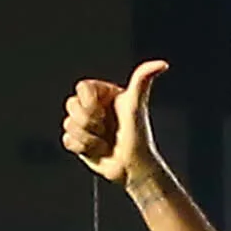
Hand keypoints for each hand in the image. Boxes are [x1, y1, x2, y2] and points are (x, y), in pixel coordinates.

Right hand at [62, 60, 168, 183]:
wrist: (133, 166)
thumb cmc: (137, 135)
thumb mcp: (136, 104)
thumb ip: (142, 80)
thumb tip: (163, 64)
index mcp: (103, 94)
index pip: (82, 87)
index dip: (90, 102)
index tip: (105, 112)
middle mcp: (92, 107)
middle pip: (71, 104)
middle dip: (90, 122)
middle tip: (108, 130)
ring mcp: (83, 125)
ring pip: (68, 124)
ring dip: (89, 138)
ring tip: (106, 143)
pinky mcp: (77, 142)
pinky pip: (67, 140)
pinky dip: (83, 147)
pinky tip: (97, 150)